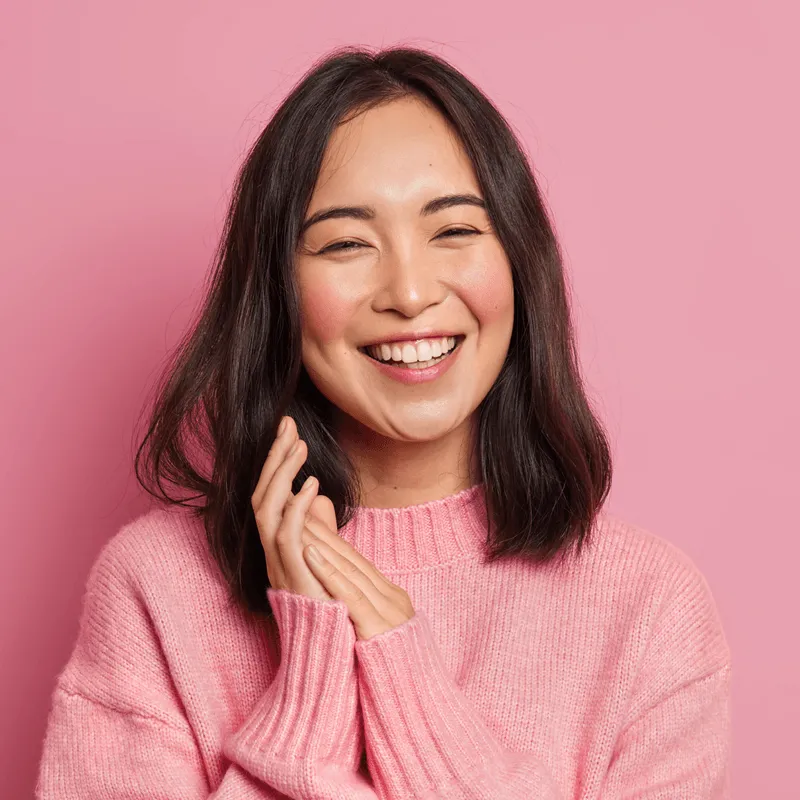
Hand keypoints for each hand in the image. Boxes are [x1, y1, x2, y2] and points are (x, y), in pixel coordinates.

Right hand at [250, 414, 330, 599]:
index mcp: (278, 546)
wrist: (334, 653)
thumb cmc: (333, 605)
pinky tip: (313, 484)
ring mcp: (278, 566)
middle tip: (288, 425)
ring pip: (267, 510)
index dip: (276, 462)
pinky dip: (297, 508)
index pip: (270, 495)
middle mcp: (271, 553)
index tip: (289, 430)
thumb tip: (320, 496)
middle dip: (273, 459)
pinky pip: (286, 538)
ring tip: (299, 446)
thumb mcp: (326, 556)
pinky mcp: (292, 579)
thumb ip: (319, 527)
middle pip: (262, 495)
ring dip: (281, 475)